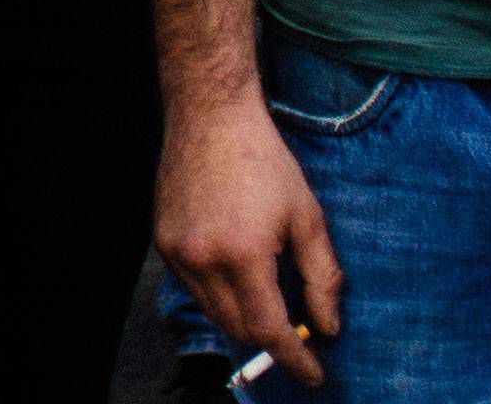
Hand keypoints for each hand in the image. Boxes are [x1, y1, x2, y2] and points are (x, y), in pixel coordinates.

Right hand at [155, 98, 343, 387]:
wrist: (210, 116)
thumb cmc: (265, 161)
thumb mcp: (307, 216)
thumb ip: (321, 278)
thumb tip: (327, 327)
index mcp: (243, 254)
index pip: (268, 330)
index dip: (294, 359)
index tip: (314, 375)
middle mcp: (202, 259)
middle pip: (238, 328)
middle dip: (270, 340)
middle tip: (299, 335)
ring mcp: (176, 251)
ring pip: (213, 311)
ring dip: (243, 317)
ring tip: (269, 300)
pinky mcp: (163, 241)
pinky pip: (194, 287)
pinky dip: (219, 294)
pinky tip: (237, 271)